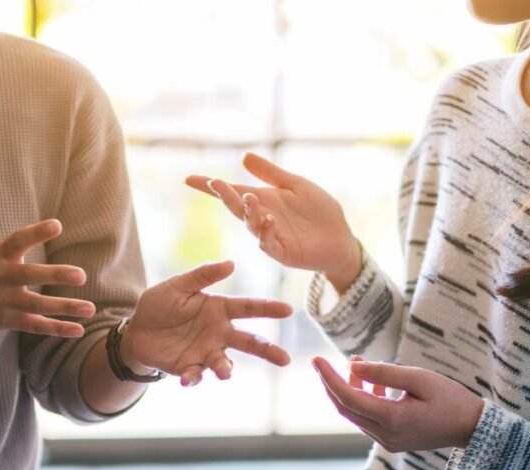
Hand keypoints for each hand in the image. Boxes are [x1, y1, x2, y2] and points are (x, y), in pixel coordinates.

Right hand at [0, 219, 95, 337]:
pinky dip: (57, 328)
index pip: (17, 241)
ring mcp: (4, 301)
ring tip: (90, 308)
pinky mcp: (7, 321)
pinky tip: (78, 329)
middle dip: (55, 275)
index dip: (36, 233)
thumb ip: (13, 246)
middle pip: (29, 275)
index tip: (57, 225)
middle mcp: (1, 278)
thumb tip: (42, 232)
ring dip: (65, 307)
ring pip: (38, 305)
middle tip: (80, 275)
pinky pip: (36, 326)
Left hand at [121, 260, 292, 385]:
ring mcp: (206, 352)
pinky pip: (197, 375)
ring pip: (225, 364)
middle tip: (285, 359)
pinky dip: (194, 378)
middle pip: (249, 342)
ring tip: (225, 374)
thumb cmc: (160, 304)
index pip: (249, 308)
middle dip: (268, 350)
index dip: (268, 308)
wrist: (136, 331)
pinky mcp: (190, 368)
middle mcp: (219, 333)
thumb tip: (231, 264)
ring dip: (225, 369)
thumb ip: (202, 276)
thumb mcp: (178, 286)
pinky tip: (186, 379)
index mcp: (219, 309)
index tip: (288, 309)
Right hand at [187, 153, 361, 292]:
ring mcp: (270, 237)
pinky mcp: (284, 253)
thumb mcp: (295, 185)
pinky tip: (268, 220)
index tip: (189, 179)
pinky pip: (269, 244)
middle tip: (215, 183)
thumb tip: (244, 157)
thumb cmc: (318, 211)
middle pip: (237, 207)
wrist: (340, 238)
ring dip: (247, 212)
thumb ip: (271, 174)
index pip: (232, 192)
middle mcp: (261, 218)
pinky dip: (266, 233)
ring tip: (249, 198)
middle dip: (225, 196)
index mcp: (262, 201)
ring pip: (251, 225)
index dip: (210, 187)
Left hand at [312, 356, 483, 451]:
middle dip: (332, 383)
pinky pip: (367, 419)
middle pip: (345, 407)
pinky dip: (363, 399)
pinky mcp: (391, 441)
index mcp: (391, 419)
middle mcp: (384, 434)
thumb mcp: (420, 378)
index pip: (348, 397)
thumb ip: (385, 373)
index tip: (316, 359)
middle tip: (325, 362)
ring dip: (350, 389)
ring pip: (355, 413)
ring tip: (357, 364)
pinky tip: (372, 382)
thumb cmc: (451, 399)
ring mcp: (387, 441)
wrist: (473, 428)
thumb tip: (354, 366)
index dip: (329, 377)